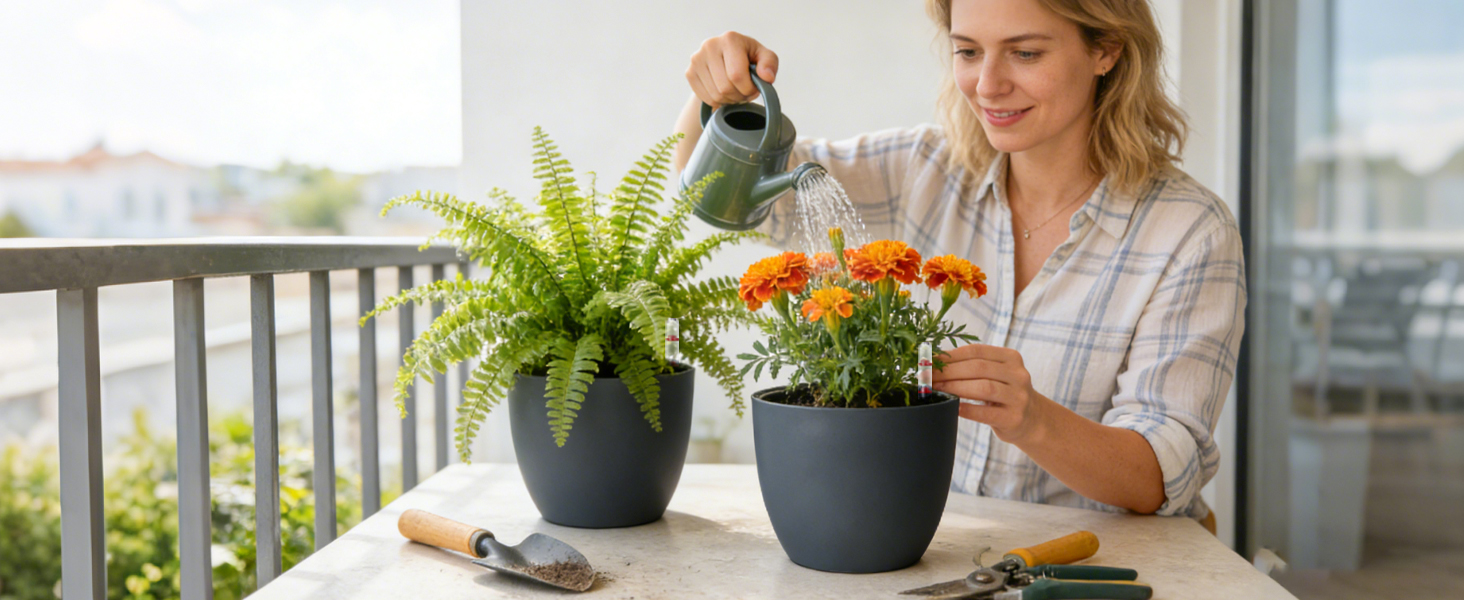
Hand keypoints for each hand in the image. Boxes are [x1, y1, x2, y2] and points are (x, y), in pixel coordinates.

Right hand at [686, 31, 778, 108]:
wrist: (725, 59)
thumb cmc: (748, 57)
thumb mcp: (764, 57)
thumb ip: (770, 64)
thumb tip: (767, 77)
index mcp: (730, 39)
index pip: (737, 75)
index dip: (748, 89)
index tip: (754, 88)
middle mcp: (709, 46)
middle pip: (725, 87)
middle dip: (739, 95)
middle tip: (745, 91)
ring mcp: (696, 59)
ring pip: (716, 95)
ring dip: (730, 100)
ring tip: (736, 91)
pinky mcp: (689, 72)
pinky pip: (706, 98)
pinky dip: (718, 101)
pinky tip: (724, 92)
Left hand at [931, 343, 1047, 444]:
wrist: (1031, 420)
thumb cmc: (1003, 394)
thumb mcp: (995, 374)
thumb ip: (972, 366)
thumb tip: (932, 363)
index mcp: (1011, 357)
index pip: (976, 351)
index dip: (950, 355)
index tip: (929, 361)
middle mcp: (1018, 374)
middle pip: (978, 368)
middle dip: (948, 372)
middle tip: (927, 377)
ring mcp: (1018, 397)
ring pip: (984, 388)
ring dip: (955, 388)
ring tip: (936, 390)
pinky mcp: (1014, 418)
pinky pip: (986, 413)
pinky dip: (967, 409)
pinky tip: (952, 407)